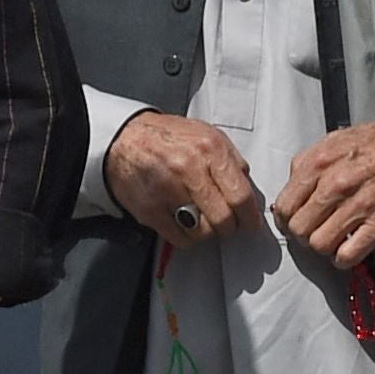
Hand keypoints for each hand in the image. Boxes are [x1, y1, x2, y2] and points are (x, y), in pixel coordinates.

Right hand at [106, 109, 261, 251]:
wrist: (124, 139)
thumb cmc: (165, 138)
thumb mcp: (206, 134)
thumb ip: (230, 160)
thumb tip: (247, 188)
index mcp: (209, 149)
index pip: (241, 195)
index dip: (250, 217)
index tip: (251, 224)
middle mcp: (189, 169)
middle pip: (224, 218)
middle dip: (229, 227)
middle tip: (227, 225)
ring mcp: (167, 191)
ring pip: (203, 232)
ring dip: (207, 233)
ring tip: (203, 223)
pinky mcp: (149, 209)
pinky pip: (179, 238)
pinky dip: (186, 238)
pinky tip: (184, 225)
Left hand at [273, 117, 374, 268]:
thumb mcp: (334, 141)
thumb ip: (307, 163)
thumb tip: (291, 186)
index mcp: (319, 164)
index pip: (284, 207)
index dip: (285, 219)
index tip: (292, 221)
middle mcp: (335, 186)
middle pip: (299, 229)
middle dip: (301, 234)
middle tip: (312, 230)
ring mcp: (359, 206)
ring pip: (319, 244)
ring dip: (322, 247)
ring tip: (331, 238)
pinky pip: (348, 255)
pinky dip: (343, 259)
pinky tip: (346, 249)